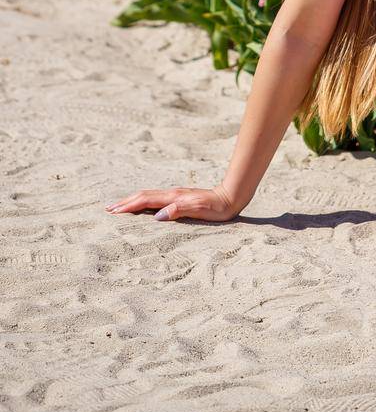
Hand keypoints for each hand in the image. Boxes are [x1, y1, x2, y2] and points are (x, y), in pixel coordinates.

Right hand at [104, 184, 241, 222]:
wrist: (230, 197)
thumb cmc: (216, 208)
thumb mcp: (199, 210)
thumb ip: (178, 210)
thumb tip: (157, 217)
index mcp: (173, 197)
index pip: (145, 201)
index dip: (129, 206)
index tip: (114, 213)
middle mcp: (172, 194)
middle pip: (143, 196)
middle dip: (125, 202)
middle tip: (108, 209)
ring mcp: (175, 195)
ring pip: (148, 196)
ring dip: (132, 200)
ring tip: (119, 206)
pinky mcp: (179, 198)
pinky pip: (155, 199)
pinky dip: (143, 201)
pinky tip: (142, 206)